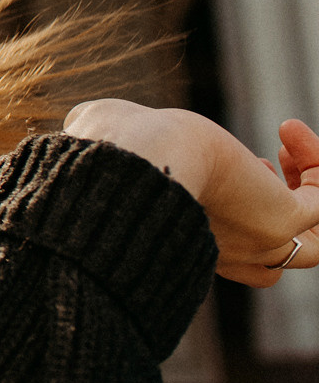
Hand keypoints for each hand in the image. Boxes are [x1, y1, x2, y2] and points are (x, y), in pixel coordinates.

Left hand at [64, 100, 318, 286]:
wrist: (136, 155)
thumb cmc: (114, 145)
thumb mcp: (112, 140)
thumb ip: (103, 136)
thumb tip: (86, 122)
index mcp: (181, 241)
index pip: (226, 254)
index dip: (236, 217)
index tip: (225, 165)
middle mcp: (222, 252)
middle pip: (274, 261)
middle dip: (275, 212)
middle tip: (257, 164)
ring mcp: (255, 242)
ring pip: (309, 246)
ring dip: (308, 191)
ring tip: (285, 144)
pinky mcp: (282, 221)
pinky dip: (317, 166)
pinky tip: (288, 129)